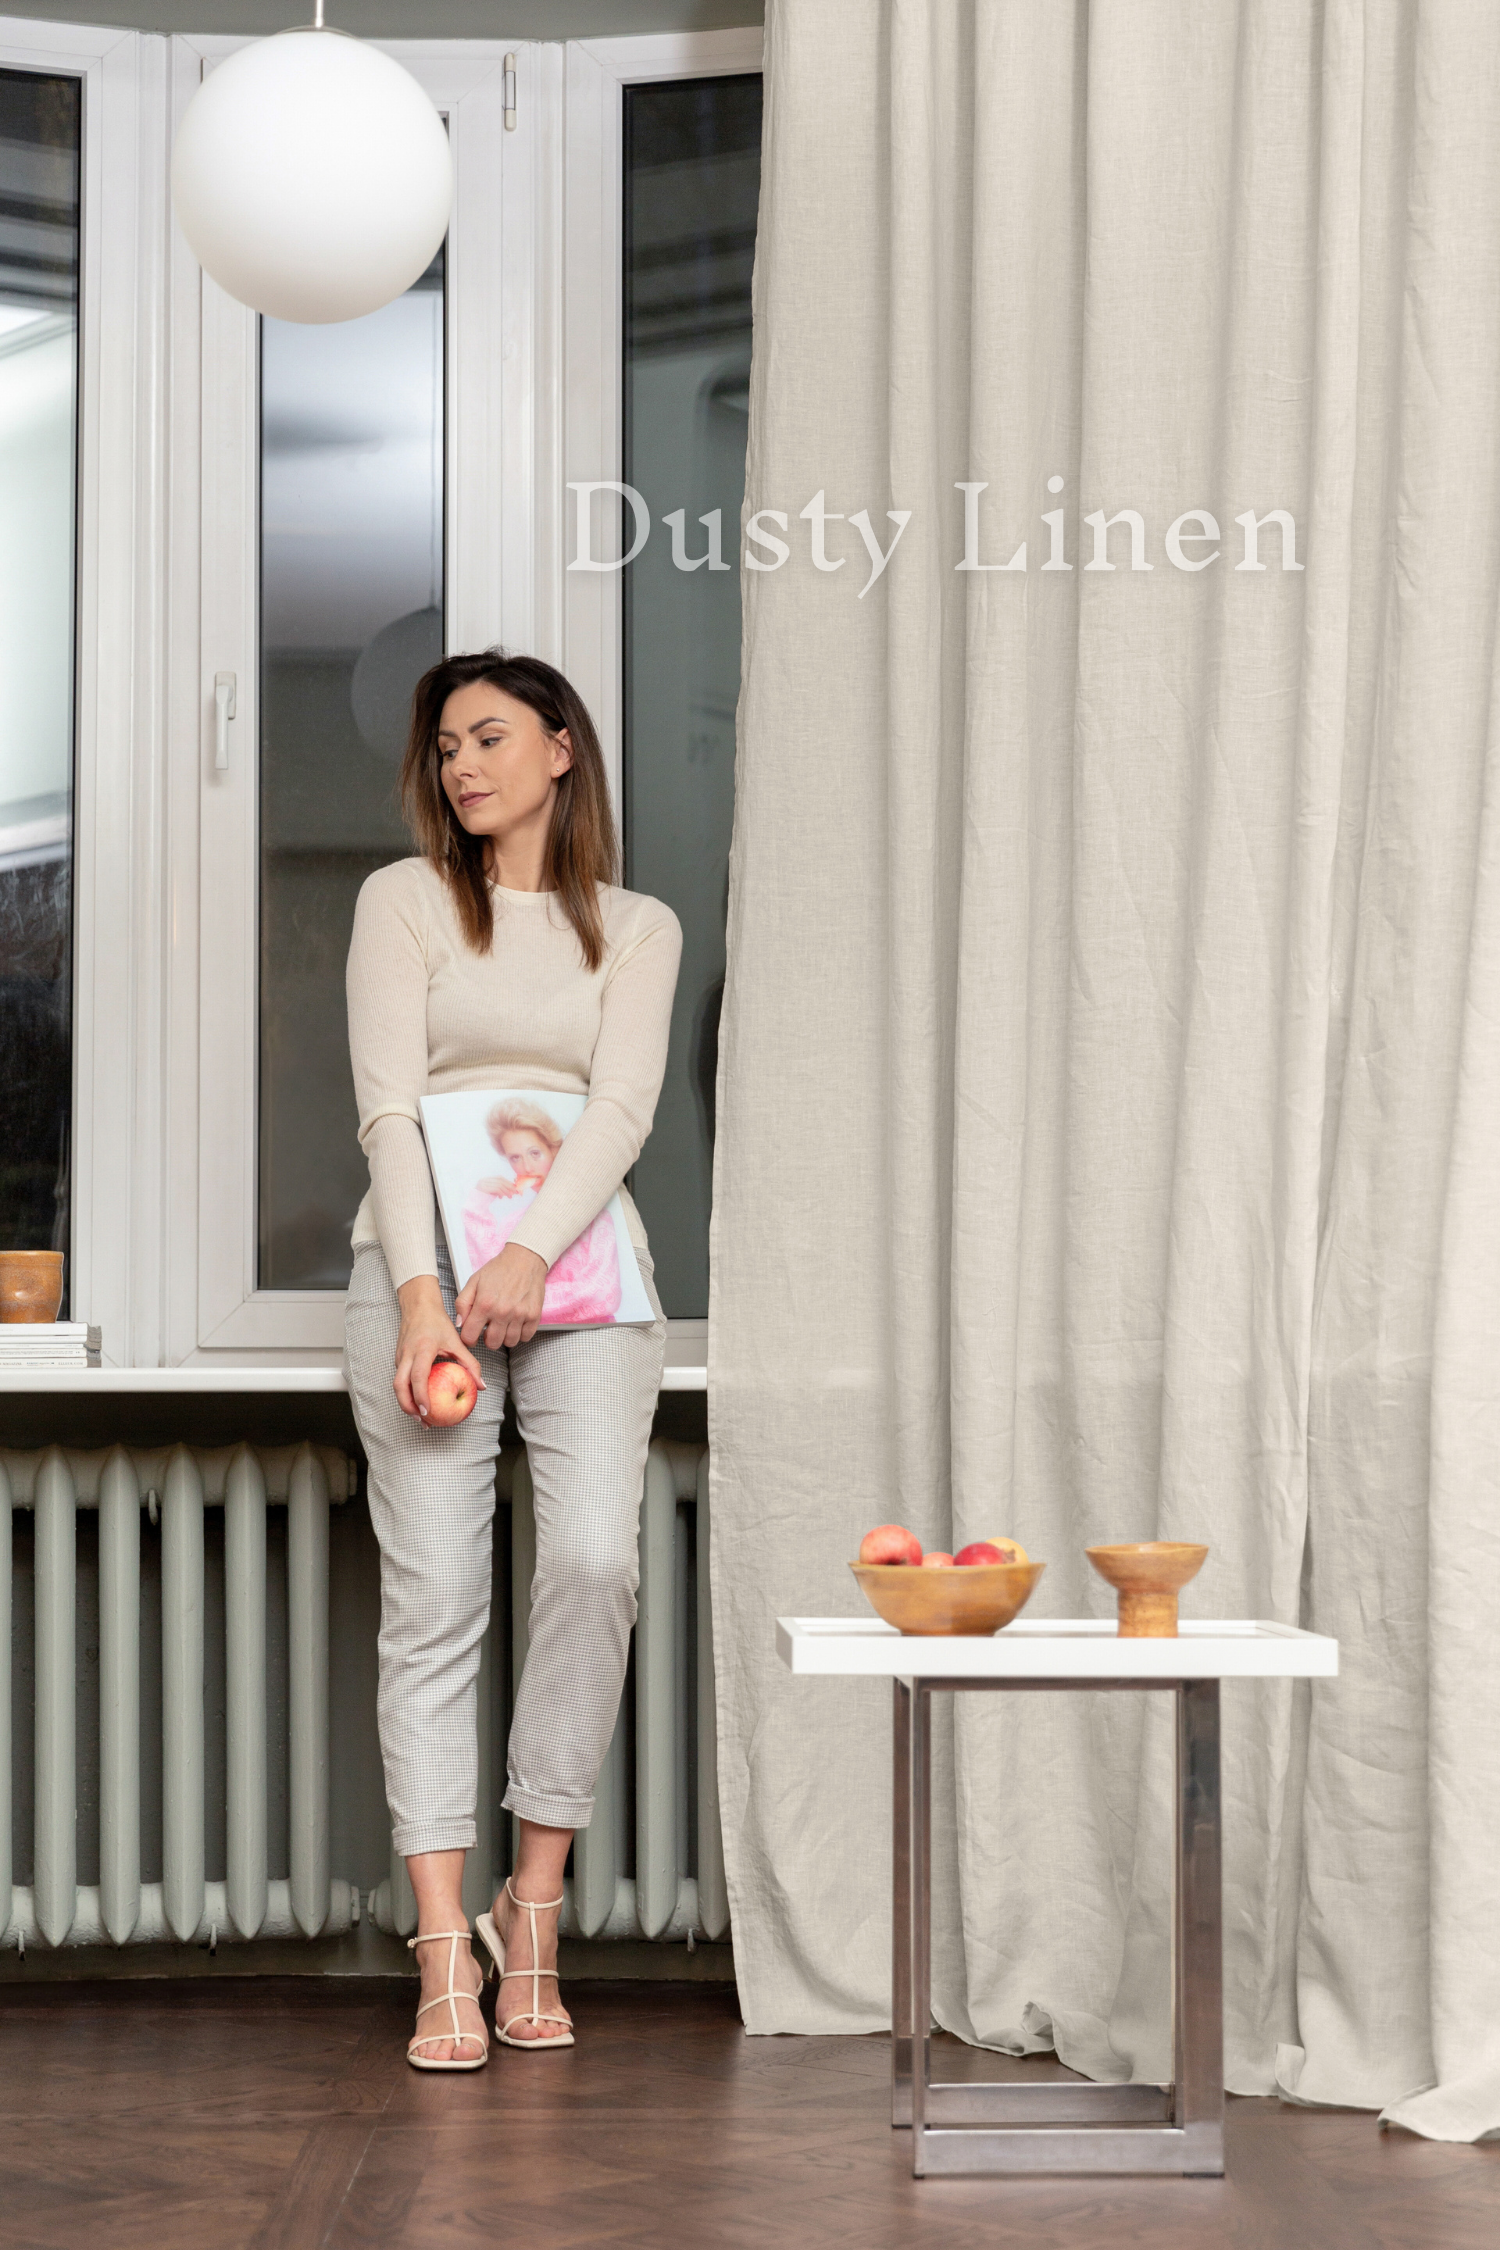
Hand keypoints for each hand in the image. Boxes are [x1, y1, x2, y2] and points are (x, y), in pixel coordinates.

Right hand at [393, 1276, 484, 1420]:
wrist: (418, 1306)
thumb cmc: (438, 1323)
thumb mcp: (457, 1341)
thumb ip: (470, 1364)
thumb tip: (482, 1386)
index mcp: (422, 1349)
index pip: (417, 1375)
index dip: (420, 1395)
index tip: (427, 1411)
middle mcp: (406, 1354)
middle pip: (399, 1385)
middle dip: (408, 1406)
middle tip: (423, 1421)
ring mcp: (399, 1357)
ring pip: (397, 1385)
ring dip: (406, 1403)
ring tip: (421, 1417)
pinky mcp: (397, 1360)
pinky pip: (400, 1380)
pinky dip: (407, 1394)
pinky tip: (420, 1402)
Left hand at [454, 1241, 547, 1350]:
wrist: (525, 1259)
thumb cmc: (498, 1269)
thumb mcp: (474, 1281)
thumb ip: (462, 1303)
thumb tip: (460, 1324)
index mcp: (484, 1304)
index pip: (470, 1337)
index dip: (468, 1338)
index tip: (472, 1333)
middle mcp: (502, 1312)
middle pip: (492, 1344)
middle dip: (488, 1338)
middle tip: (490, 1326)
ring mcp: (520, 1315)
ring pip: (510, 1343)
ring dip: (505, 1336)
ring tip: (504, 1323)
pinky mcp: (534, 1315)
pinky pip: (526, 1337)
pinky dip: (520, 1333)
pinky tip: (516, 1323)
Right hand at [476, 1172, 527, 1199]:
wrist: (473, 1208)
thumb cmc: (483, 1201)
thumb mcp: (492, 1193)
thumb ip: (499, 1189)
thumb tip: (512, 1187)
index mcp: (486, 1180)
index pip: (499, 1178)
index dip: (508, 1182)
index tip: (514, 1187)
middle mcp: (483, 1180)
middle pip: (500, 1180)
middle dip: (509, 1186)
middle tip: (515, 1192)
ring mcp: (482, 1183)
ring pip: (499, 1184)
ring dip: (506, 1190)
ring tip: (510, 1196)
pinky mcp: (483, 1188)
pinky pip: (496, 1188)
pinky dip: (502, 1193)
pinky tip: (502, 1197)